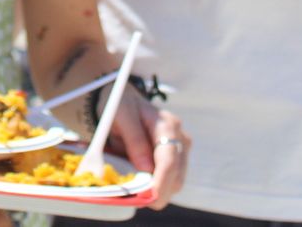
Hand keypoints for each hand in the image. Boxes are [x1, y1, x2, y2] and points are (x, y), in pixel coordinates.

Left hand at [107, 92, 188, 209]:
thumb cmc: (121, 106)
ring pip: (175, 182)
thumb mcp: (121, 115)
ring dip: (157, 191)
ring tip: (135, 190)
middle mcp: (180, 138)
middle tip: (136, 199)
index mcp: (168, 125)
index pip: (169, 160)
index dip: (161, 182)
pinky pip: (169, 181)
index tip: (150, 198)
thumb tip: (146, 168)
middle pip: (176, 176)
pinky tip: (141, 185)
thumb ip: (134, 140)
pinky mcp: (175, 160)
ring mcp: (180, 150)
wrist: (123, 102)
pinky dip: (156, 187)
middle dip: (158, 192)